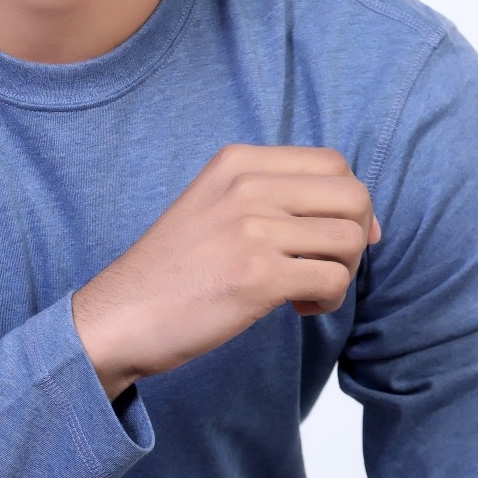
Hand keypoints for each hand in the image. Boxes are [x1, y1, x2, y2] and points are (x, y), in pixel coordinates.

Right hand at [72, 143, 379, 398]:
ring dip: (341, 274)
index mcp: (237, 162)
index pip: (333, 162)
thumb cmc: (171, 270)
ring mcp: (252, 228)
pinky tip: (297, 308)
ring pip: (349, 240)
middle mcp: (247, 186)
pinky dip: (328, 301)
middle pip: (353, 196)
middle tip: (327, 265)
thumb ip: (268, 194)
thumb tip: (355, 214)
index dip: (352, 202)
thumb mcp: (213, 204)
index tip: (340, 235)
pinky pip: (333, 280)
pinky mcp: (258, 275)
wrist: (121, 315)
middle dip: (356, 237)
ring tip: (306, 290)